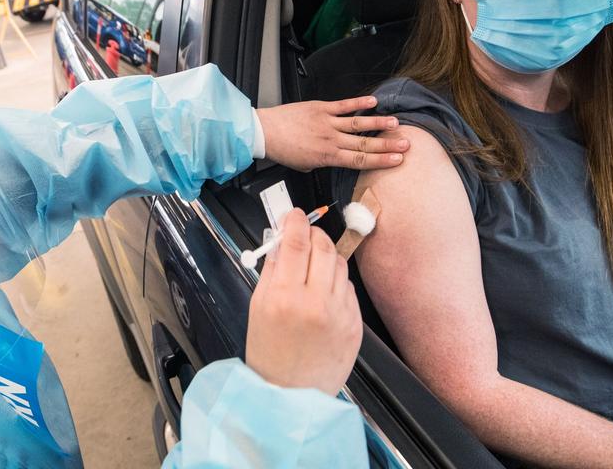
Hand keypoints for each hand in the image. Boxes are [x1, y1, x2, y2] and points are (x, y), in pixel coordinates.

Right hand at [245, 209, 362, 394]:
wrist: (290, 396)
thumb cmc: (269, 353)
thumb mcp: (258, 307)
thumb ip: (272, 270)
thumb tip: (282, 239)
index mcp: (284, 297)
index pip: (297, 242)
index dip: (295, 221)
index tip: (293, 215)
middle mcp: (315, 302)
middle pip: (323, 246)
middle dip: (313, 235)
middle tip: (305, 237)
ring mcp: (339, 313)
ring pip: (339, 264)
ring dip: (326, 258)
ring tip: (312, 270)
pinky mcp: (355, 324)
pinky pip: (348, 288)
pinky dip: (336, 283)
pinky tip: (323, 295)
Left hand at [256, 96, 409, 171]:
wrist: (266, 132)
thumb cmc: (283, 150)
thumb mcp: (305, 166)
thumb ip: (323, 162)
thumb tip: (332, 159)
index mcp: (328, 157)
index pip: (360, 160)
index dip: (381, 161)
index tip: (397, 160)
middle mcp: (331, 140)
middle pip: (365, 143)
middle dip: (387, 145)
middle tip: (406, 144)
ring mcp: (327, 122)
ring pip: (358, 124)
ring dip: (379, 124)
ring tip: (396, 123)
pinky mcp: (321, 108)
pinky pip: (343, 105)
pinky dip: (359, 102)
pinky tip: (374, 101)